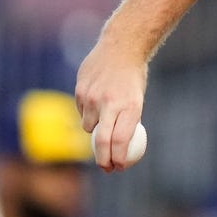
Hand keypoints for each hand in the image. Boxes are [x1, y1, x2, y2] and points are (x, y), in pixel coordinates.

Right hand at [76, 41, 147, 171]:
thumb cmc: (132, 78)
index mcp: (131, 106)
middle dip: (103, 160)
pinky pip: (81, 112)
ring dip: (95, 130)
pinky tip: (96, 100)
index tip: (119, 167)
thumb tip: (117, 148)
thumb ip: (125, 121)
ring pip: (88, 127)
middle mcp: (110, 103)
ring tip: (105, 114)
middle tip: (107, 168)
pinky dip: (88, 113)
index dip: (119, 158)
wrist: (120, 48)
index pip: (121, 140)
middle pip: (102, 141)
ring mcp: (93, 97)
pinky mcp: (80, 92)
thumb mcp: (136, 99)